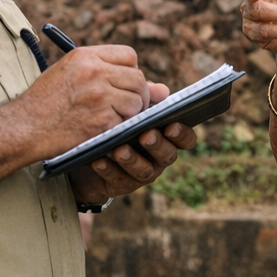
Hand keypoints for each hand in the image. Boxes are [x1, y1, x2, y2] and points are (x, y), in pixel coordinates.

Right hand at [13, 45, 151, 157]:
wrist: (22, 128)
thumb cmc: (45, 102)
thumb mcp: (70, 75)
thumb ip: (111, 74)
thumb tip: (164, 89)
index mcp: (85, 56)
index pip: (129, 55)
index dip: (130, 71)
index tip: (122, 83)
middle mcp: (94, 72)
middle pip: (137, 78)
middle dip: (138, 94)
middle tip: (126, 106)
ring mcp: (99, 96)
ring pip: (137, 101)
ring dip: (131, 113)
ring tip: (113, 118)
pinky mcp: (101, 121)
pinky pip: (127, 122)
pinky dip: (121, 128)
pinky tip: (105, 130)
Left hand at [67, 82, 197, 203]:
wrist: (90, 152)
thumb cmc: (119, 124)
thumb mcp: (132, 109)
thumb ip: (147, 99)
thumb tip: (161, 91)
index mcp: (166, 138)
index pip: (185, 139)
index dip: (182, 134)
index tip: (171, 125)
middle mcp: (159, 158)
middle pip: (168, 155)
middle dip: (158, 145)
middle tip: (146, 135)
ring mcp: (141, 173)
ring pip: (144, 171)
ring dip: (132, 160)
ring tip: (119, 149)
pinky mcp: (121, 185)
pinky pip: (118, 180)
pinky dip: (109, 170)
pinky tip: (99, 160)